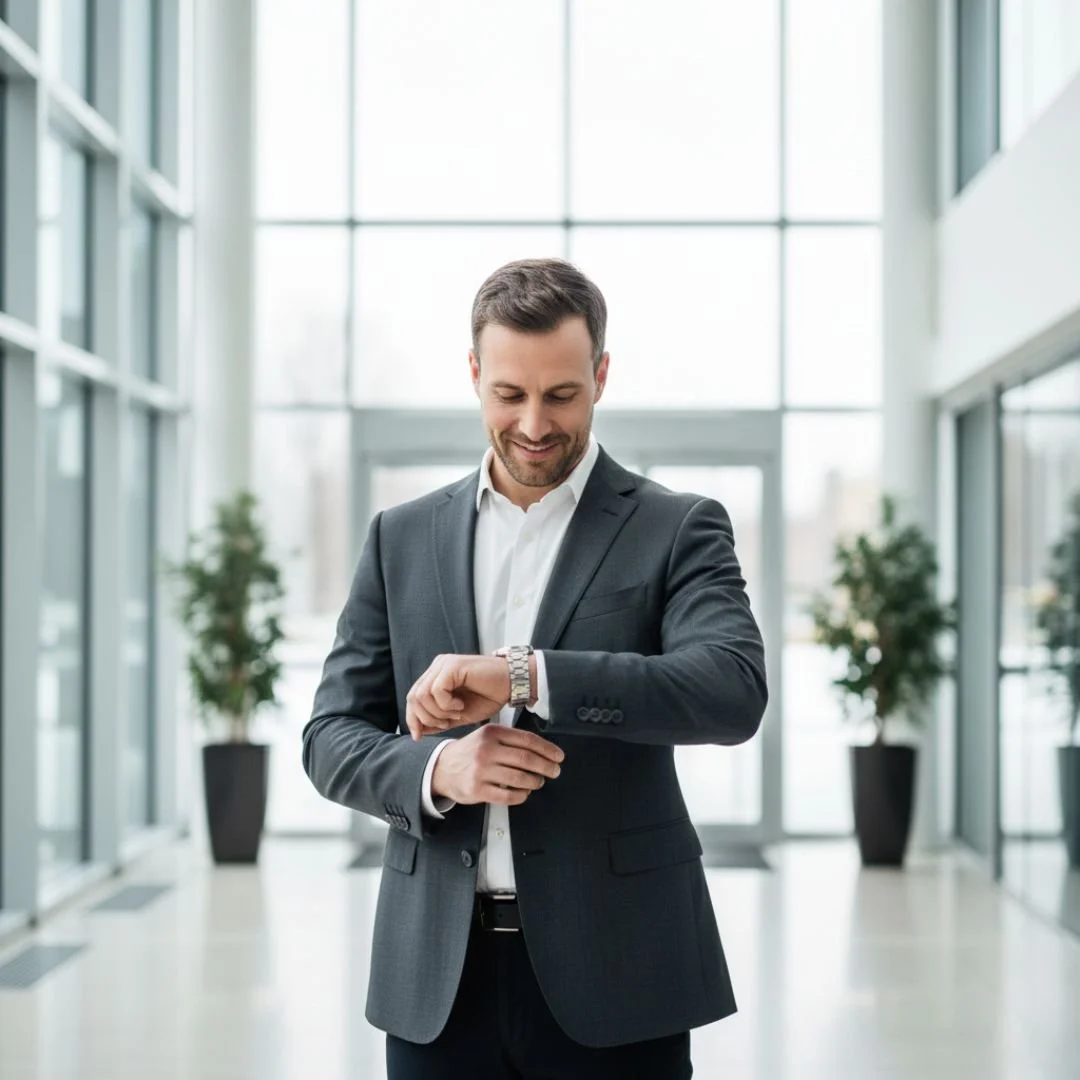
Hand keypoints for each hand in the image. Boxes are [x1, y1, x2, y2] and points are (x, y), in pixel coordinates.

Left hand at [406, 653, 531, 740]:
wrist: (513, 684)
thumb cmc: (490, 696)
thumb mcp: (459, 714)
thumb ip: (439, 721)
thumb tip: (419, 731)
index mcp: (437, 676)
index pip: (413, 698)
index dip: (412, 718)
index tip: (418, 736)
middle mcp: (437, 667)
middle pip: (413, 697)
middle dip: (425, 718)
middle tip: (446, 724)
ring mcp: (444, 664)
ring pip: (423, 695)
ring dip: (438, 712)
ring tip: (457, 713)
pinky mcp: (453, 665)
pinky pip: (437, 690)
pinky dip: (447, 704)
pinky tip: (460, 705)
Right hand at [431, 724, 563, 805]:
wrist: (442, 768)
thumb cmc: (470, 752)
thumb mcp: (487, 736)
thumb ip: (511, 739)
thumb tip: (543, 749)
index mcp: (492, 732)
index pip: (528, 740)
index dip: (547, 749)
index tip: (558, 756)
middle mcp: (487, 749)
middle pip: (526, 759)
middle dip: (546, 766)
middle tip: (554, 771)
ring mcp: (481, 770)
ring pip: (519, 778)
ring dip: (535, 781)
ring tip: (538, 782)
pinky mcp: (477, 789)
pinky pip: (508, 795)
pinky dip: (521, 795)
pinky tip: (524, 792)